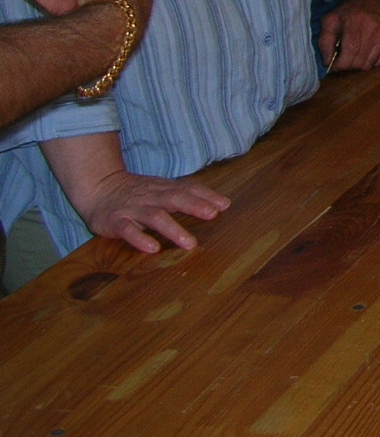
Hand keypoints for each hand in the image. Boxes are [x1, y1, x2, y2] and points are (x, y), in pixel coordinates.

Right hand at [73, 169, 230, 253]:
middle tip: (212, 214)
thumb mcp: (162, 189)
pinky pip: (128, 230)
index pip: (188, 188)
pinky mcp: (115, 221)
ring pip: (154, 216)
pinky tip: (152, 248)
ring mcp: (133, 209)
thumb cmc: (138, 193)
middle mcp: (151, 197)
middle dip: (194, 205)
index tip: (225, 205)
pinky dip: (140, 238)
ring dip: (173, 228)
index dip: (206, 195)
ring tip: (189, 243)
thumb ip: (188, 195)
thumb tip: (221, 204)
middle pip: (174, 198)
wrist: (98, 188)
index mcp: (164, 189)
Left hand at [318, 0, 379, 71]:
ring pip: (370, 64)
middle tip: (345, 57)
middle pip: (359, 63)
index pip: (349, 56)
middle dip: (349, 65)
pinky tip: (368, 49)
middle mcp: (373, 31)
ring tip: (356, 52)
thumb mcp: (330, 20)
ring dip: (360, 63)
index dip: (340, 65)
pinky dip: (372, 60)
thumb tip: (327, 62)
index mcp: (355, 25)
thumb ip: (324, 42)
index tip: (335, 64)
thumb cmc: (350, 11)